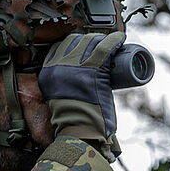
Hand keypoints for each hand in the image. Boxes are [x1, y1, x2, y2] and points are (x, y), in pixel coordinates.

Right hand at [38, 32, 125, 148]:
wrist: (80, 131)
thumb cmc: (74, 120)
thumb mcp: (60, 98)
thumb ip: (63, 88)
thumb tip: (75, 82)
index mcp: (48, 71)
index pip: (60, 46)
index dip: (76, 43)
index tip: (86, 46)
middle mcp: (59, 65)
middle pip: (76, 41)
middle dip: (90, 40)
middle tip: (102, 47)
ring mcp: (76, 66)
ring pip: (92, 42)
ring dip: (103, 40)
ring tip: (112, 45)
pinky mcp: (94, 69)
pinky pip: (105, 48)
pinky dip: (114, 41)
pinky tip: (120, 39)